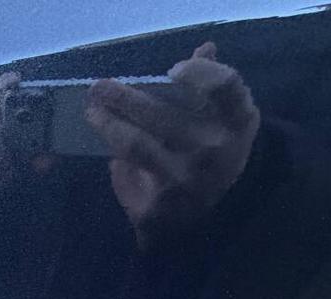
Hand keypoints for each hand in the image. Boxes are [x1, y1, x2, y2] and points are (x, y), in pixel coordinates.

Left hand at [84, 43, 260, 241]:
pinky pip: (126, 170)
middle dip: (126, 98)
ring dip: (109, 123)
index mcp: (238, 123)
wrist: (202, 219)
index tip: (172, 70)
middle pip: (165, 116)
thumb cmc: (209, 155)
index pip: (226, 87)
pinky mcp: (159, 203)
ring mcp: (187, 180)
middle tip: (99, 87)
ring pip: (138, 144)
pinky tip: (100, 136)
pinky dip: (112, 150)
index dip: (200, 74)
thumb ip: (211, 85)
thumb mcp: (221, 122)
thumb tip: (205, 48)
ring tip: (92, 110)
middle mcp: (217, 152)